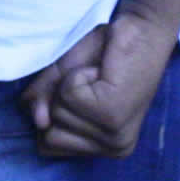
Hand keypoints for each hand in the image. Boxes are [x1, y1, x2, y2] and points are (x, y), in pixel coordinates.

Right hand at [23, 13, 177, 158]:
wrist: (140, 31)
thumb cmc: (103, 56)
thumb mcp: (62, 82)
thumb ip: (43, 103)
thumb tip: (39, 122)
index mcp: (105, 148)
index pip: (47, 147)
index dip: (51, 112)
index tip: (80, 94)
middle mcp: (114, 149)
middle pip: (49, 135)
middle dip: (57, 101)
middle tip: (88, 84)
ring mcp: (114, 136)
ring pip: (56, 114)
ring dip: (69, 86)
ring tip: (97, 77)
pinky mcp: (113, 116)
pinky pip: (68, 96)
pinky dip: (77, 76)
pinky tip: (101, 73)